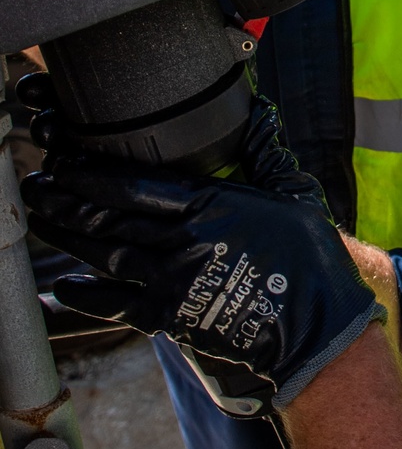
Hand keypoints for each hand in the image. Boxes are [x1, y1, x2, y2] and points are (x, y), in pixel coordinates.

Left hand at [20, 96, 385, 413]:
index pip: (138, 182)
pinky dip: (85, 296)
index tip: (68, 159)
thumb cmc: (312, 265)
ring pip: (106, 253)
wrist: (316, 335)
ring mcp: (173, 281)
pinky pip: (116, 305)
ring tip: (40, 217)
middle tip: (38, 183)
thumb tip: (261, 114)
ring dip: (67, 236)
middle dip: (67, 198)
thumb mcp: (295, 198)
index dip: (95, 171)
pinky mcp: (172, 319)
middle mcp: (184, 241)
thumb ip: (268, 156)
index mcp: (211, 206)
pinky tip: (62, 287)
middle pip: (110, 215)